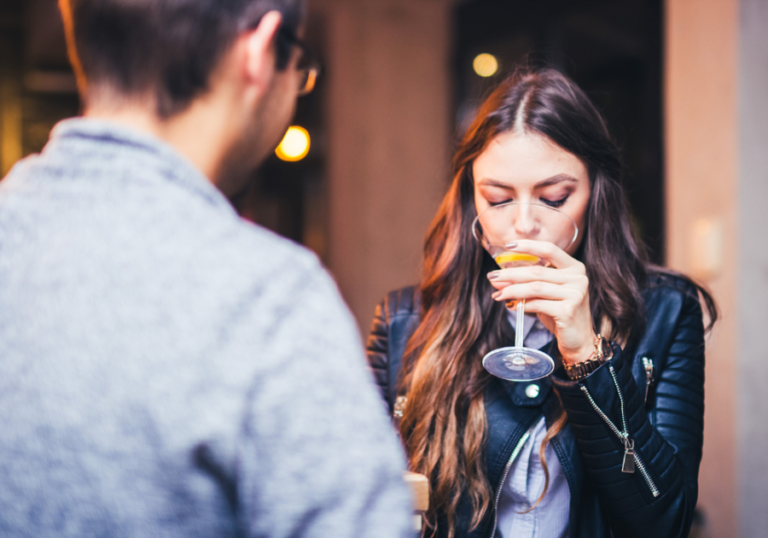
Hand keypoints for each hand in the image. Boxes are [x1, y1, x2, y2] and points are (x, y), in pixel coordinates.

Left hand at [487, 239, 594, 364]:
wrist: (579, 340)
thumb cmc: (560, 314)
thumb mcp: (543, 295)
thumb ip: (525, 284)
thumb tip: (496, 279)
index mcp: (574, 267)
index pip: (549, 249)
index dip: (528, 246)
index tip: (508, 246)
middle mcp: (578, 278)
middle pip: (537, 271)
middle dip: (510, 274)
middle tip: (492, 276)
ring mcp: (575, 294)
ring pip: (535, 287)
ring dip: (512, 290)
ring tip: (497, 294)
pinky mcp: (569, 310)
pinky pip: (538, 304)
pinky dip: (522, 305)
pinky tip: (512, 307)